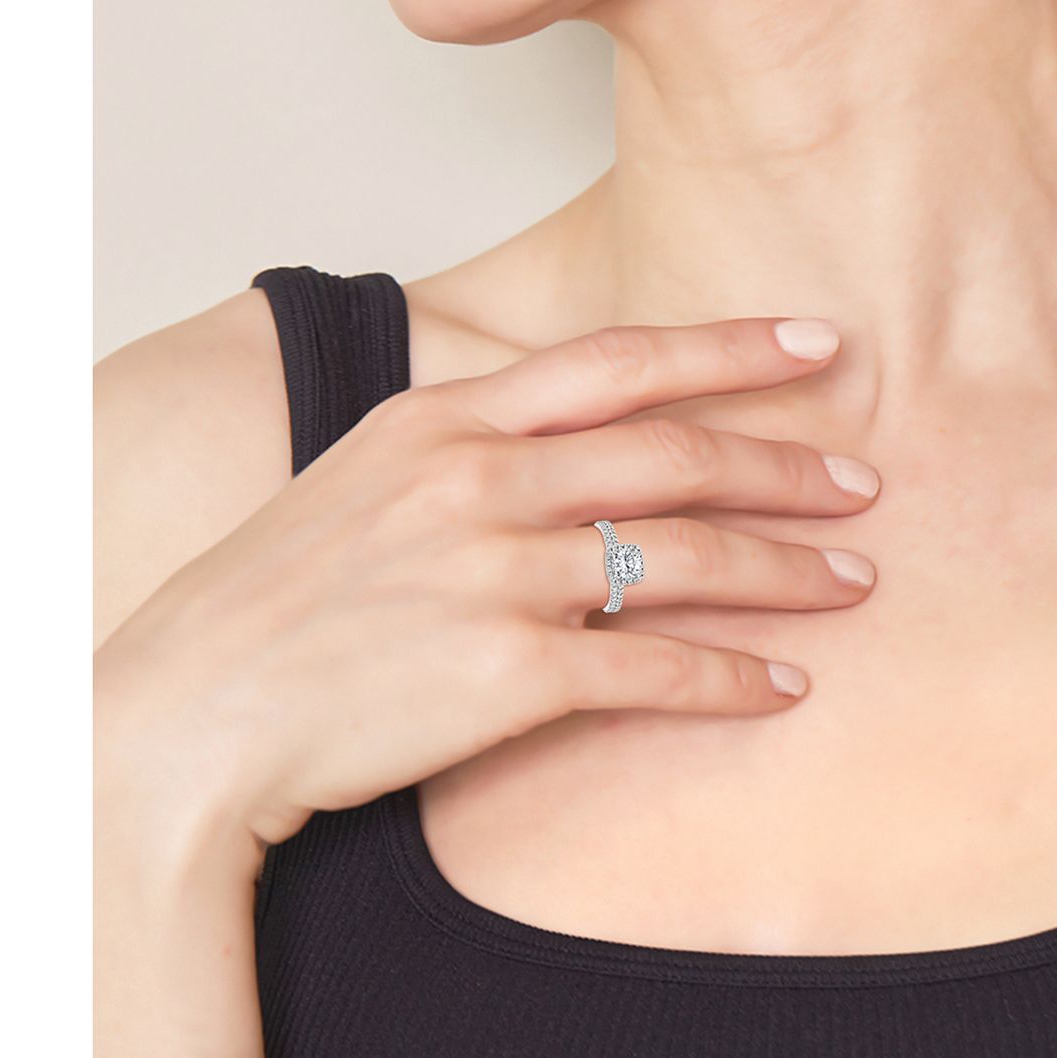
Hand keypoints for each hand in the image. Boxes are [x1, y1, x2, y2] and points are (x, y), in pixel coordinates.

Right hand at [93, 316, 878, 850]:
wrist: (188, 712)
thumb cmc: (279, 596)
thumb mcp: (368, 475)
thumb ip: (475, 440)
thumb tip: (578, 430)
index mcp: (449, 418)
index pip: (622, 359)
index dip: (733, 350)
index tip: (820, 345)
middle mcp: (480, 477)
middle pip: (676, 454)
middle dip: (788, 465)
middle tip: (868, 481)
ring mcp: (494, 573)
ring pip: (683, 556)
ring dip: (785, 570)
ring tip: (854, 581)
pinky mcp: (504, 674)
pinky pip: (652, 669)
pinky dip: (730, 677)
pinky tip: (784, 684)